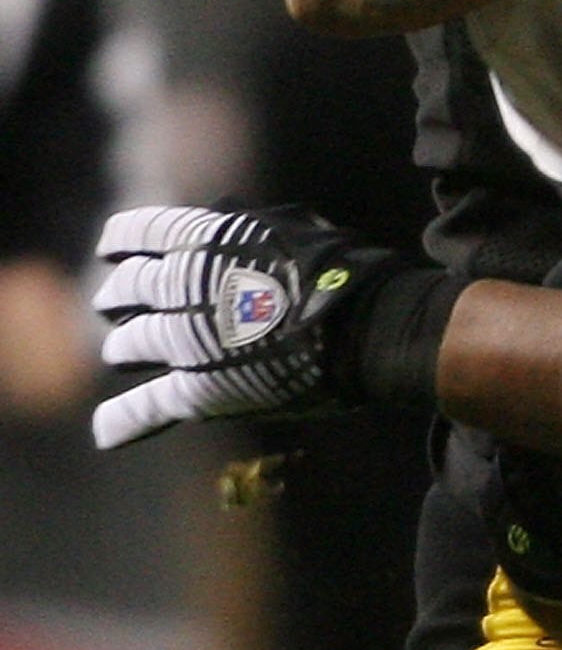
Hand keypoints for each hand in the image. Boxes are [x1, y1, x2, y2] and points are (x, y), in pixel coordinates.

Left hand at [92, 204, 454, 447]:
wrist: (368, 326)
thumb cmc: (342, 270)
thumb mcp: (290, 225)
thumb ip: (242, 227)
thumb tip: (220, 219)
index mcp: (203, 239)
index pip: (138, 233)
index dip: (120, 241)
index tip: (111, 249)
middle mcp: (181, 286)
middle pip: (125, 291)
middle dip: (117, 297)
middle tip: (113, 305)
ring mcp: (183, 341)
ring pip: (128, 345)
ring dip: (124, 348)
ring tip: (124, 352)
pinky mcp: (196, 391)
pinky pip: (141, 408)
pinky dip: (120, 420)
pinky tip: (105, 430)